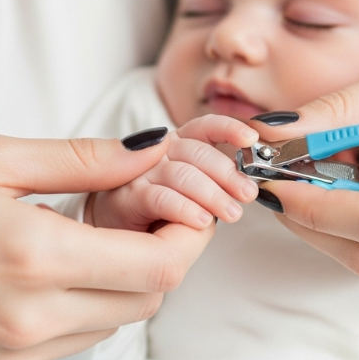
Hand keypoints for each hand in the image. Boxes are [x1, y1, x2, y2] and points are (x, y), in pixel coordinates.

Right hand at [0, 134, 214, 359]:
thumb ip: (83, 158)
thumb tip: (152, 149)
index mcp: (33, 259)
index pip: (158, 267)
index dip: (191, 236)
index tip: (190, 205)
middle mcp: (28, 321)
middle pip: (147, 299)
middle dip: (163, 255)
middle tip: (145, 212)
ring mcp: (9, 356)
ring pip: (113, 322)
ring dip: (125, 280)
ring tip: (95, 236)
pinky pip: (71, 341)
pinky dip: (87, 305)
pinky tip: (58, 269)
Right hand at [87, 115, 259, 230]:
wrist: (107, 231)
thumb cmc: (153, 213)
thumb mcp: (190, 195)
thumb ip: (214, 186)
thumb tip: (246, 190)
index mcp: (175, 145)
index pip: (204, 128)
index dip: (229, 128)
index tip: (251, 138)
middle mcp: (157, 152)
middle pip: (197, 152)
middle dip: (228, 173)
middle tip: (248, 193)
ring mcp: (139, 173)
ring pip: (182, 174)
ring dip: (212, 194)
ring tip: (231, 213)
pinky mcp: (125, 197)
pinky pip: (161, 198)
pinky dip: (185, 208)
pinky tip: (202, 221)